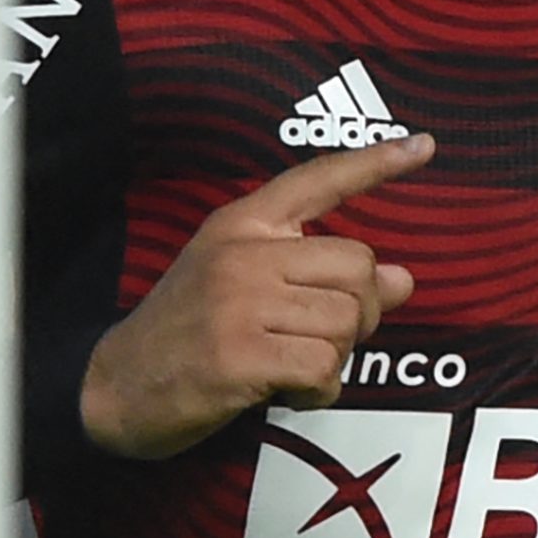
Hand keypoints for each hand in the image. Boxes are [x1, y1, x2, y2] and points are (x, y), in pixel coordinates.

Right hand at [79, 132, 433, 458]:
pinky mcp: (238, 357)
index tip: (424, 146)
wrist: (113, 387)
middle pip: (357, 267)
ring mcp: (238, 304)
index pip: (317, 180)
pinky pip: (323, 368)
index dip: (374, 162)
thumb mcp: (246, 286)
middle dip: (360, 311)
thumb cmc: (188, 333)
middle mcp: (243, 254)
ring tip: (294, 366)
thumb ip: (322, 276)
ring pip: (346, 322)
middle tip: (322, 337)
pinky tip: (288, 392)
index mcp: (242, 225)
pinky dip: (320, 391)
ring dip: (336, 357)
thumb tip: (405, 278)